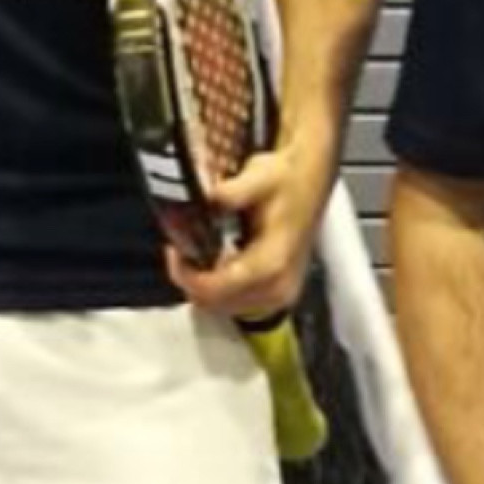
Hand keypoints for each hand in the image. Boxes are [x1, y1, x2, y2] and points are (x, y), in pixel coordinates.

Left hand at [165, 137, 331, 322]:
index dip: (188, 275)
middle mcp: (278, 288)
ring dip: (202, 286)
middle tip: (177, 250)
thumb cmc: (284, 179)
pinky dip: (217, 289)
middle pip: (217, 303)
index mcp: (273, 263)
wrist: (310, 184)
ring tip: (190, 255)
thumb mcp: (259, 175)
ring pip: (224, 308)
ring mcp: (279, 296)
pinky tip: (211, 263)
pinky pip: (236, 304)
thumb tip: (208, 198)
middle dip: (190, 280)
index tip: (173, 249)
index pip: (219, 288)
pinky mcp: (277, 295)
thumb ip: (234, 191)